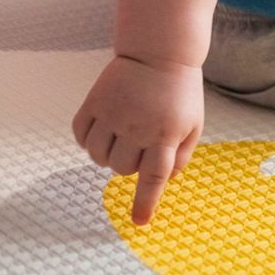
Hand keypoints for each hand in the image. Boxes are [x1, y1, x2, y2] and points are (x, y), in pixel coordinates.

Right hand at [71, 54, 203, 225]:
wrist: (160, 52)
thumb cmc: (180, 91)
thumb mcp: (194, 122)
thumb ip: (183, 154)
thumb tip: (166, 180)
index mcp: (166, 133)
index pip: (154, 177)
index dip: (146, 202)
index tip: (139, 222)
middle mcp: (138, 127)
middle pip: (122, 169)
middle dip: (130, 165)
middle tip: (139, 144)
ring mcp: (113, 114)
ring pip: (98, 157)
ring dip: (107, 155)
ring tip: (121, 137)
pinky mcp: (94, 103)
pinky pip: (80, 137)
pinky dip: (87, 140)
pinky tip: (102, 129)